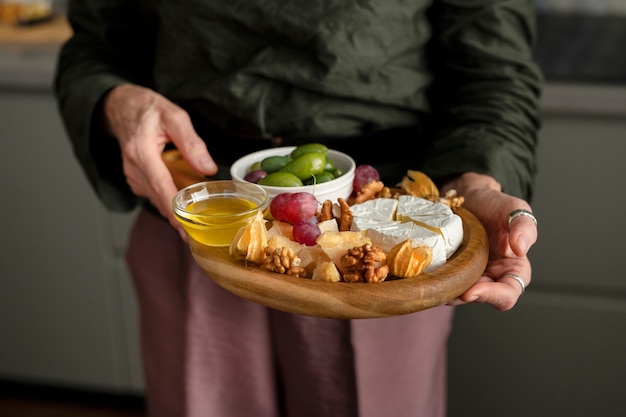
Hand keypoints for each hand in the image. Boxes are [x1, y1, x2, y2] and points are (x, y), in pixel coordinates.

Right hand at [103, 84, 217, 236]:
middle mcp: (134, 168)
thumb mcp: (174, 116)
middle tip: (197, 235)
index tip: (187, 230)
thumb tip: (208, 168)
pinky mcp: (135, 179)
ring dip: (174, 211)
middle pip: (159, 200)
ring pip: (157, 200)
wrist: (122, 106)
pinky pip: (154, 194)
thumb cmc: (149, 110)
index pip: (162, 189)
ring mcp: (132, 176)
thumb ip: (192, 143)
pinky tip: (182, 204)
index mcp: (143, 153)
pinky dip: (168, 200)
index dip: (175, 212)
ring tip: (194, 223)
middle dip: (178, 219)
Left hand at [442, 173, 537, 310]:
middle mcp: (491, 277)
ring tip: (432, 282)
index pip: (508, 294)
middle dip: (461, 296)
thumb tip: (521, 248)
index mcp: (513, 269)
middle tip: (446, 287)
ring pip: (456, 294)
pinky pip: (441, 281)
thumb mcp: (514, 208)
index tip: (472, 291)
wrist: (469, 196)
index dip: (492, 296)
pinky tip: (424, 274)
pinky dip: (434, 280)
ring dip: (445, 291)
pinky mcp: (449, 269)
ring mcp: (468, 275)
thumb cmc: (495, 204)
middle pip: (478, 298)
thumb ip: (524, 225)